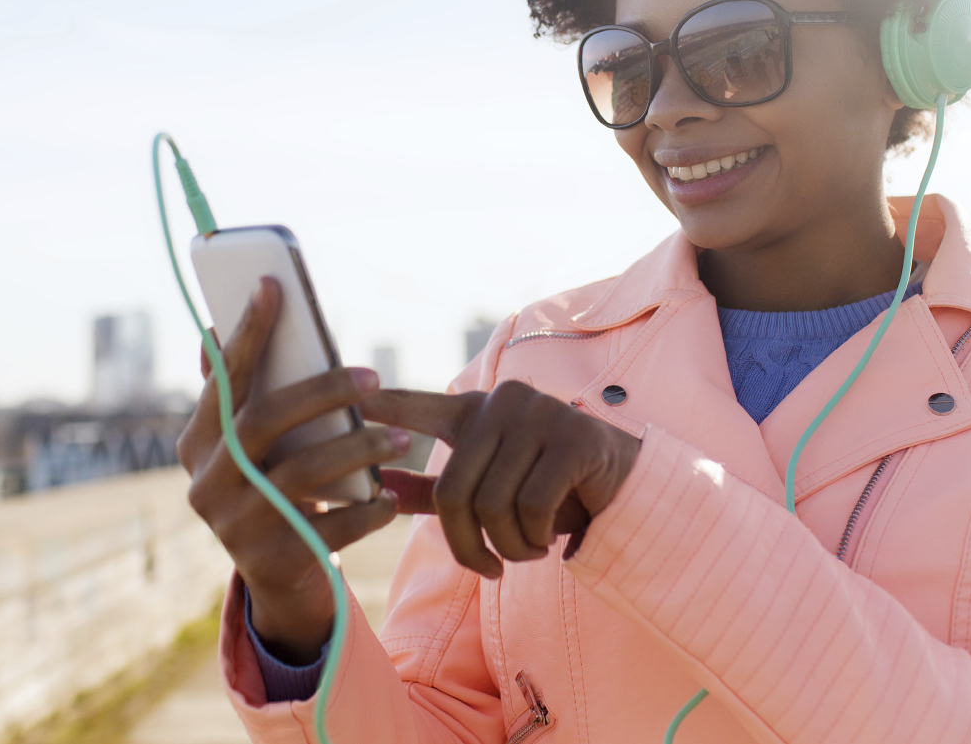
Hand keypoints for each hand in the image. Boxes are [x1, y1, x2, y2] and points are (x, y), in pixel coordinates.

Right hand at [178, 277, 408, 662]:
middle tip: (372, 375)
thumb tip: (215, 327)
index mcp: (198, 443)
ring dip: (357, 449)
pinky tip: (389, 498)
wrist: (280, 577)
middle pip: (264, 421)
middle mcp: (206, 483)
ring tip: (399, 439)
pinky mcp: (272, 562)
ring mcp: (235, 527)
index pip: (222, 378)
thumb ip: (244, 396)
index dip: (247, 331)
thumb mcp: (255, 446)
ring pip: (302, 475)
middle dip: (321, 391)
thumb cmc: (275, 485)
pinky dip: (365, 511)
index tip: (273, 284)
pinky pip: (329, 530)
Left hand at [360, 382, 640, 578]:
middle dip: (467, 545)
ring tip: (527, 550)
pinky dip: (536, 538)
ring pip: (494, 504)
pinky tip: (548, 541)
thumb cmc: (544, 489)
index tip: (349, 402)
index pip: (417, 406)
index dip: (383, 407)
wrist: (622, 489)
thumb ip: (431, 488)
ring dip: (509, 547)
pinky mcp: (575, 438)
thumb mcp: (485, 487)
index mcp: (473, 410)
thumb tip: (373, 489)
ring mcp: (540, 416)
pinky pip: (533, 507)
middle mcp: (502, 402)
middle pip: (454, 489)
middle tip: (488, 569)